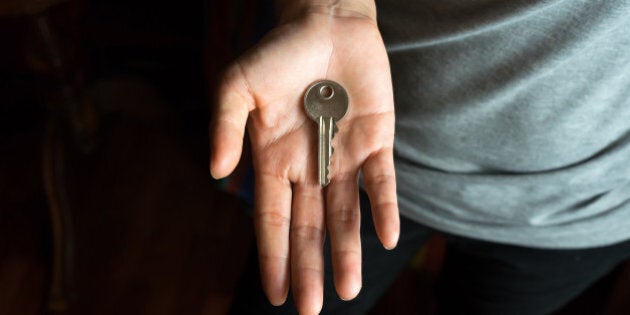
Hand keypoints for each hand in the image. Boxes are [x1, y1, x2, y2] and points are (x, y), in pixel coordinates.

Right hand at [210, 9, 398, 313]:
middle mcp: (309, 166)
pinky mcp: (376, 140)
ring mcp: (344, 156)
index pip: (272, 218)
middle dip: (309, 266)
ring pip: (346, 214)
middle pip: (309, 226)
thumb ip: (225, 127)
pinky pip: (381, 182)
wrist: (324, 22)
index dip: (274, 255)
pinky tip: (386, 239)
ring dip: (347, 251)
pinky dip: (383, 208)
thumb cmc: (277, 52)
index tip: (277, 294)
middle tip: (310, 310)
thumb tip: (216, 173)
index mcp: (273, 159)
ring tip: (347, 291)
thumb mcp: (238, 85)